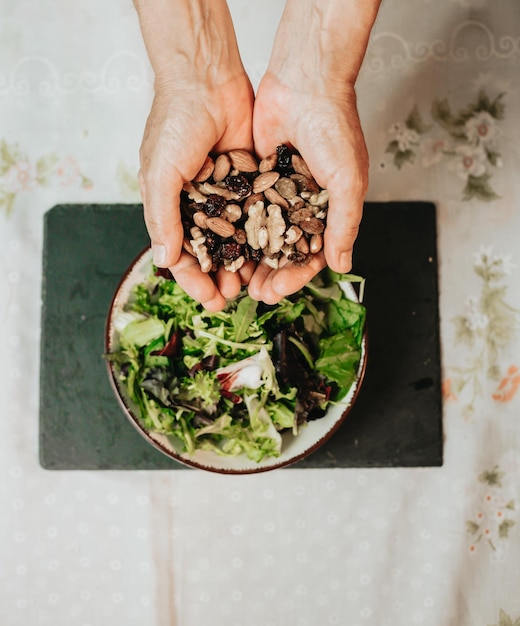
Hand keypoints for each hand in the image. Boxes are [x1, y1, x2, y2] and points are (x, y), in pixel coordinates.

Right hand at [134, 0, 254, 310]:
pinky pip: (256, 216)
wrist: (206, 81)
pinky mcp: (249, 182)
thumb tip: (163, 260)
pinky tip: (271, 255)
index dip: (193, 280)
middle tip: (232, 298)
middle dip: (219, 278)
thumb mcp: (160, 174)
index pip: (181, 254)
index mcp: (170, 207)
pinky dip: (261, 236)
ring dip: (241, 264)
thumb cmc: (173, 125)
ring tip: (252, 285)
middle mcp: (198, 205)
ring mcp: (225, 196)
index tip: (209, 300)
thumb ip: (163, 217)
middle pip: (210, 253)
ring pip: (236, 240)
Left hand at [247, 0, 379, 304]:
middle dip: (270, 275)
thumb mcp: (347, 181)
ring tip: (236, 279)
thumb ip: (344, 224)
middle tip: (253, 293)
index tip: (277, 291)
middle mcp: (301, 207)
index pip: (311, 256)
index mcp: (328, 212)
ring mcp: (276, 194)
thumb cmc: (335, 128)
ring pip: (260, 236)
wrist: (305, 82)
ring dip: (250, 259)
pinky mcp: (254, 178)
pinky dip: (234, 229)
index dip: (295, 277)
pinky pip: (243, 209)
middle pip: (283, 252)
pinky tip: (222, 246)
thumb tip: (341, 266)